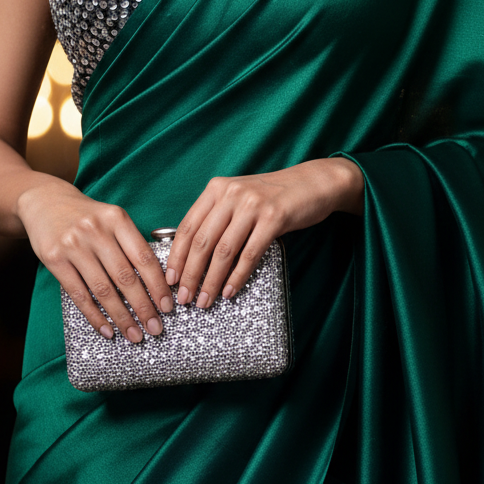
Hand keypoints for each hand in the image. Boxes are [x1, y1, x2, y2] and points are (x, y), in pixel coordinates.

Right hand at [17, 178, 173, 341]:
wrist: (44, 201)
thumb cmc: (87, 217)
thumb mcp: (112, 220)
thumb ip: (131, 245)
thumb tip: (157, 284)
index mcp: (117, 219)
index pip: (144, 258)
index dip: (158, 286)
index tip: (167, 307)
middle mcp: (96, 230)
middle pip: (125, 277)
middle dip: (143, 307)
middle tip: (155, 328)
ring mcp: (73, 244)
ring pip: (103, 290)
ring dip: (121, 317)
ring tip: (134, 334)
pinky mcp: (54, 259)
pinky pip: (79, 295)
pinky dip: (95, 316)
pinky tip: (107, 330)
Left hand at [165, 158, 363, 308]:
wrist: (313, 183)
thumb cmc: (274, 196)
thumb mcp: (239, 198)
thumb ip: (217, 217)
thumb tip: (192, 255)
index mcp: (216, 189)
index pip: (187, 226)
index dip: (176, 256)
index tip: (171, 279)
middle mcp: (230, 194)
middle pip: (201, 241)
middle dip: (190, 274)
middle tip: (184, 297)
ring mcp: (252, 205)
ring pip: (223, 251)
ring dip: (211, 280)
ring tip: (205, 300)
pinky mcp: (274, 218)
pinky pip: (249, 254)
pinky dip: (237, 276)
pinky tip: (230, 291)